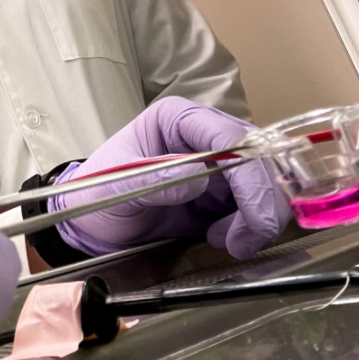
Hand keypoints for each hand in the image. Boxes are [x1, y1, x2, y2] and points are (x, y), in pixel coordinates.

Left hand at [50, 98, 288, 259]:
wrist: (94, 225)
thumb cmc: (95, 193)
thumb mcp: (113, 188)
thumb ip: (150, 181)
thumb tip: (198, 178)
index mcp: (176, 118)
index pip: (229, 136)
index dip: (251, 174)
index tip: (255, 217)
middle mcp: (202, 134)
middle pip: (259, 159)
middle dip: (261, 203)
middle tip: (244, 241)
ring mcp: (218, 162)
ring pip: (265, 184)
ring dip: (256, 219)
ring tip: (226, 241)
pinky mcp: (224, 191)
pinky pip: (255, 205)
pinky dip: (250, 227)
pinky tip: (223, 238)